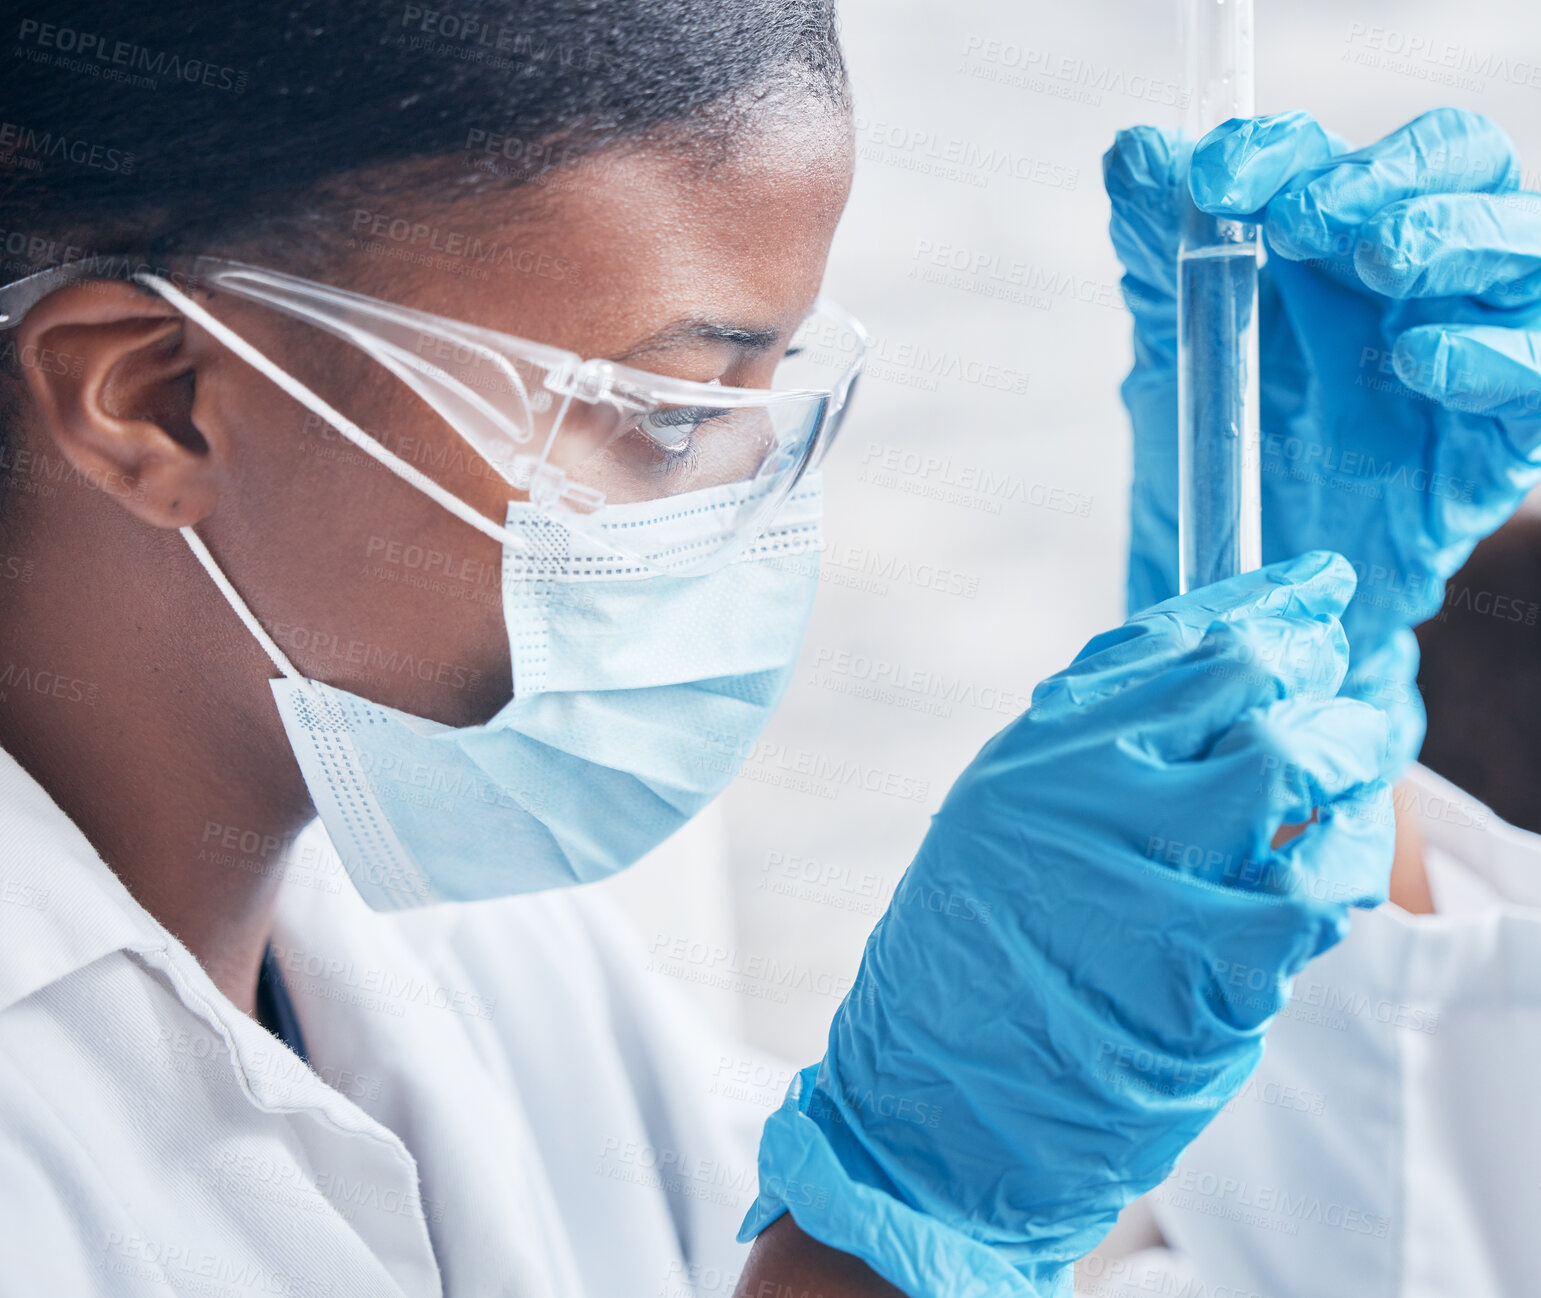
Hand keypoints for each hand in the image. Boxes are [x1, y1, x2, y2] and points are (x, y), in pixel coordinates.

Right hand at [740, 553, 1393, 1296]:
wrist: (937, 1109)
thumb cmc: (970, 968)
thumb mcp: (1004, 824)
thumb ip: (1098, 750)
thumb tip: (1212, 678)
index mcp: (1036, 749)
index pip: (1169, 635)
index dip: (1262, 601)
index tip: (1314, 588)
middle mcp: (1088, 788)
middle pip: (1245, 677)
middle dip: (1313, 665)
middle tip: (1339, 674)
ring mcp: (1151, 869)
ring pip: (1297, 764)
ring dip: (1347, 752)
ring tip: (1356, 758)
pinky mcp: (1212, 962)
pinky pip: (1317, 882)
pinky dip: (1342, 861)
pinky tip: (1333, 862)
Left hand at [1104, 107, 1540, 767]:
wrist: (1244, 590)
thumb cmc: (1223, 459)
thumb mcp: (1171, 354)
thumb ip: (1157, 256)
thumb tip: (1134, 150)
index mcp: (1332, 245)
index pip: (1338, 156)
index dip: (1283, 149)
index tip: (1211, 178)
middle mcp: (1413, 284)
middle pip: (1460, 166)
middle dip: (1386, 174)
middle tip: (1302, 219)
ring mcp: (1468, 352)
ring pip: (1523, 248)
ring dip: (1456, 233)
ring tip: (1378, 257)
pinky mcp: (1495, 443)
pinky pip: (1537, 378)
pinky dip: (1494, 354)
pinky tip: (1419, 359)